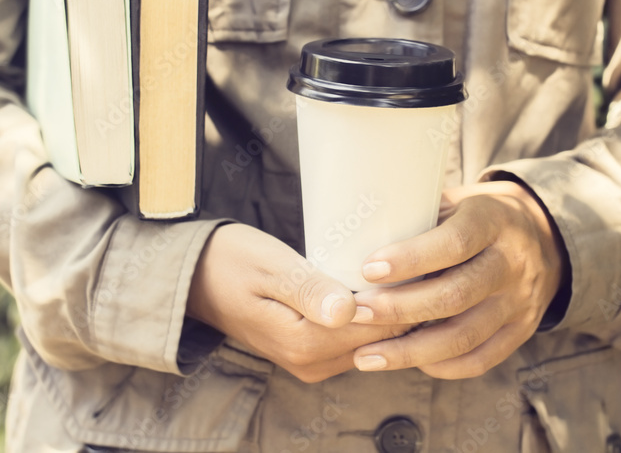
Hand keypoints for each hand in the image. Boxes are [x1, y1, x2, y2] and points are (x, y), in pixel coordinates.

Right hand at [187, 223, 411, 382]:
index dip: (407, 293)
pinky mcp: (313, 353)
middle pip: (382, 337)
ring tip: (410, 266)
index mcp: (305, 344)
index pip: (379, 326)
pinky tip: (384, 284)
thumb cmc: (233, 261)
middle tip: (424, 259)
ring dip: (393, 309)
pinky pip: (358, 338)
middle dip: (406, 302)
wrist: (196, 278)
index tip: (424, 258)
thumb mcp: (272, 268)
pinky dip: (375, 315)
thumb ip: (311, 291)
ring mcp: (313, 363)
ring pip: (374, 341)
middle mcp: (312, 363)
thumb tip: (349, 312)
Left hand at [350, 180, 564, 379]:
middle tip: (356, 313)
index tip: (368, 270)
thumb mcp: (456, 201)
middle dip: (400, 308)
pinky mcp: (522, 331)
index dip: (411, 258)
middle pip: (456, 295)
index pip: (455, 242)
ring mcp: (520, 301)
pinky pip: (480, 359)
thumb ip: (419, 216)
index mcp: (494, 220)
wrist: (543, 236)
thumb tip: (356, 234)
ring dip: (410, 350)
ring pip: (464, 336)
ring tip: (366, 355)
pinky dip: (440, 366)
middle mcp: (513, 262)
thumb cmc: (477, 217)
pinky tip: (406, 362)